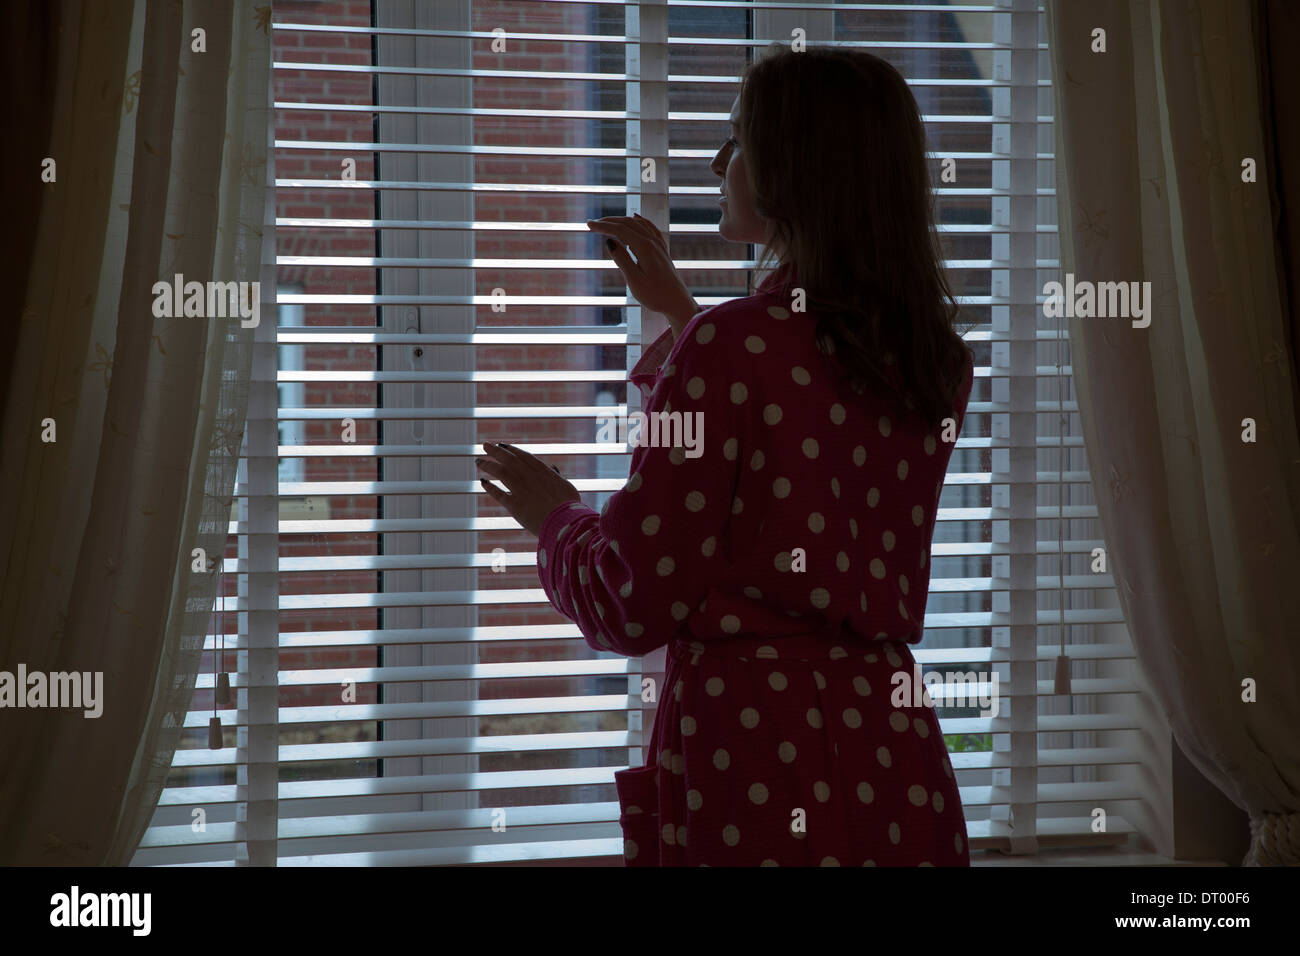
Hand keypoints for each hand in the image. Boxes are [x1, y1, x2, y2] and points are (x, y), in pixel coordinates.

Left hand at [477, 441, 580, 536]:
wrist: (563, 523)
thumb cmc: (569, 507)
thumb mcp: (567, 488)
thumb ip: (557, 477)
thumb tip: (553, 469)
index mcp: (543, 471)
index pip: (523, 456)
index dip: (511, 449)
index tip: (501, 445)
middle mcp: (529, 477)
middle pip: (508, 459)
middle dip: (495, 451)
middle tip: (485, 445)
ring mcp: (520, 489)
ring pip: (500, 472)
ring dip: (488, 465)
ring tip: (478, 461)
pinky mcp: (513, 504)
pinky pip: (498, 493)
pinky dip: (489, 487)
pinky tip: (483, 481)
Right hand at [587, 214, 699, 333]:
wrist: (677, 303)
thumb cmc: (655, 295)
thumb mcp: (634, 280)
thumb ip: (622, 259)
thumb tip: (609, 241)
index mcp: (645, 248)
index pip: (620, 230)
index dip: (603, 226)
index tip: (588, 225)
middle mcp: (653, 242)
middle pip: (628, 223)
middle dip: (609, 221)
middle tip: (592, 224)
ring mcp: (659, 245)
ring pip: (638, 224)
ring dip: (621, 220)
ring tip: (607, 223)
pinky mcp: (662, 250)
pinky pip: (649, 228)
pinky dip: (639, 221)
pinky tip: (635, 218)